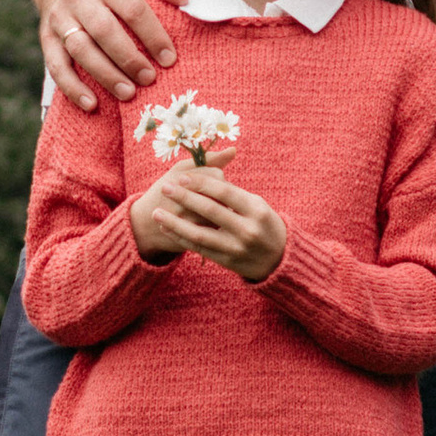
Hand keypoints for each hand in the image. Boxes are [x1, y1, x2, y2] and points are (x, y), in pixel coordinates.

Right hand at [40, 0, 180, 107]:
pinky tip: (92, 104)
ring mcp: (60, 19)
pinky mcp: (46, 39)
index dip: (152, 35)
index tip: (169, 59)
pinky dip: (72, 87)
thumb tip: (183, 0)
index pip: (133, 9)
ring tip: (128, 94)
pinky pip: (56, 66)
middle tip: (149, 79)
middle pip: (104, 30)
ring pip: (80, 49)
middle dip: (128, 58)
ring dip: (105, 74)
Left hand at [129, 166, 288, 282]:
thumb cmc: (264, 224)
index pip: (224, 191)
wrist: (279, 259)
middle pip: (210, 210)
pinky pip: (199, 249)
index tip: (181, 177)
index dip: (201, 183)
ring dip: (175, 223)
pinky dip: (181, 238)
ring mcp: (236, 247)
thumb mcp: (257, 204)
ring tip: (156, 213)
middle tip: (164, 187)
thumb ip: (232, 192)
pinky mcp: (227, 261)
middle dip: (184, 198)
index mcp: (255, 208)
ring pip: (200, 234)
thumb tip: (205, 173)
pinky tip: (167, 228)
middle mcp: (247, 228)